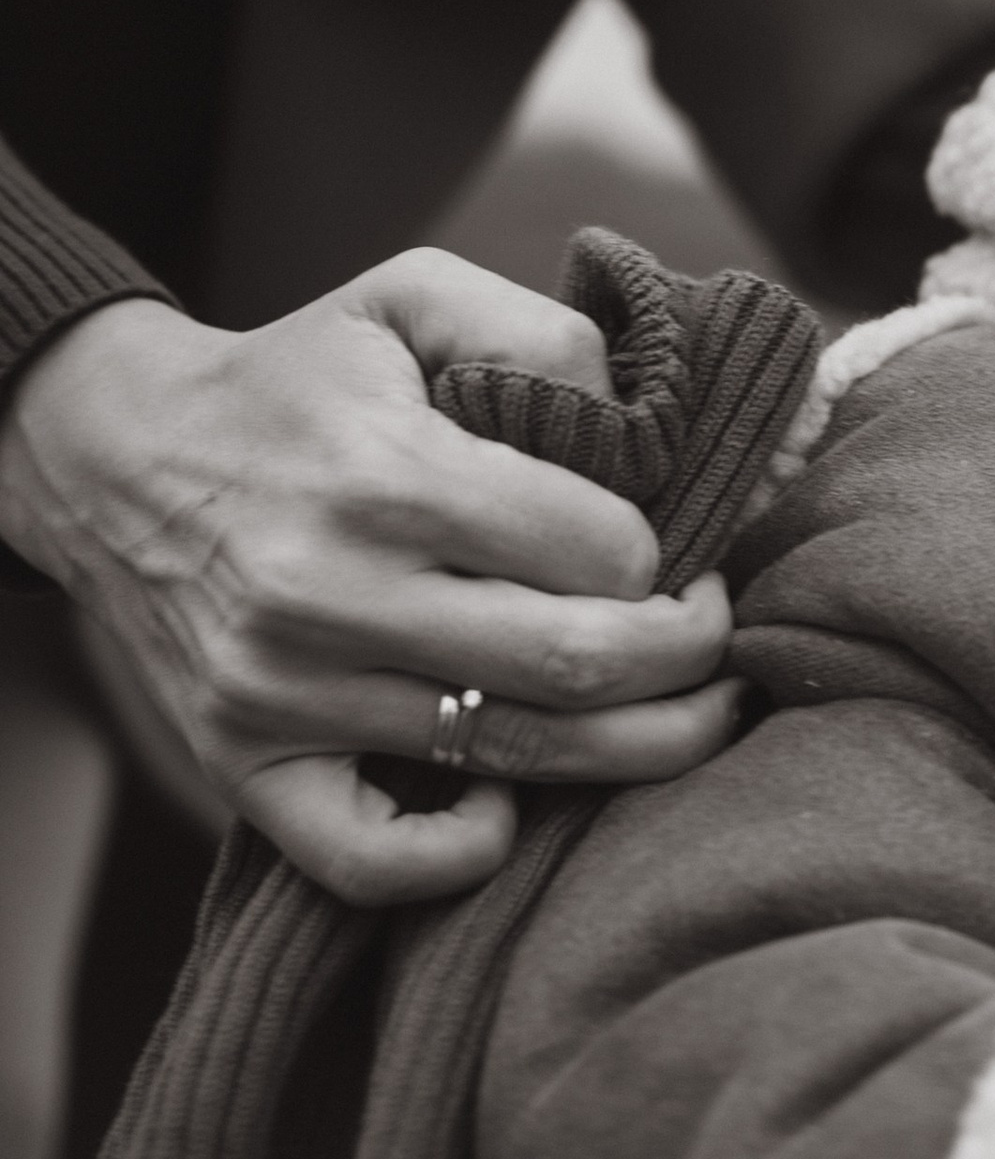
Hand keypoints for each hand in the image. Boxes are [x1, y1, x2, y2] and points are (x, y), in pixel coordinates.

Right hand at [0, 252, 740, 905]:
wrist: (118, 457)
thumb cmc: (298, 380)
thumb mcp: (412, 297)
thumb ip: (544, 336)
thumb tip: (646, 426)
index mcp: (385, 475)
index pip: (596, 550)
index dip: (670, 553)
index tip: (682, 544)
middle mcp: (331, 594)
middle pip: (574, 664)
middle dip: (687, 655)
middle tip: (712, 630)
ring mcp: (284, 694)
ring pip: (510, 759)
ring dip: (637, 748)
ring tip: (697, 711)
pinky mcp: (246, 764)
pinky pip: (367, 861)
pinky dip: (457, 856)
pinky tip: (511, 810)